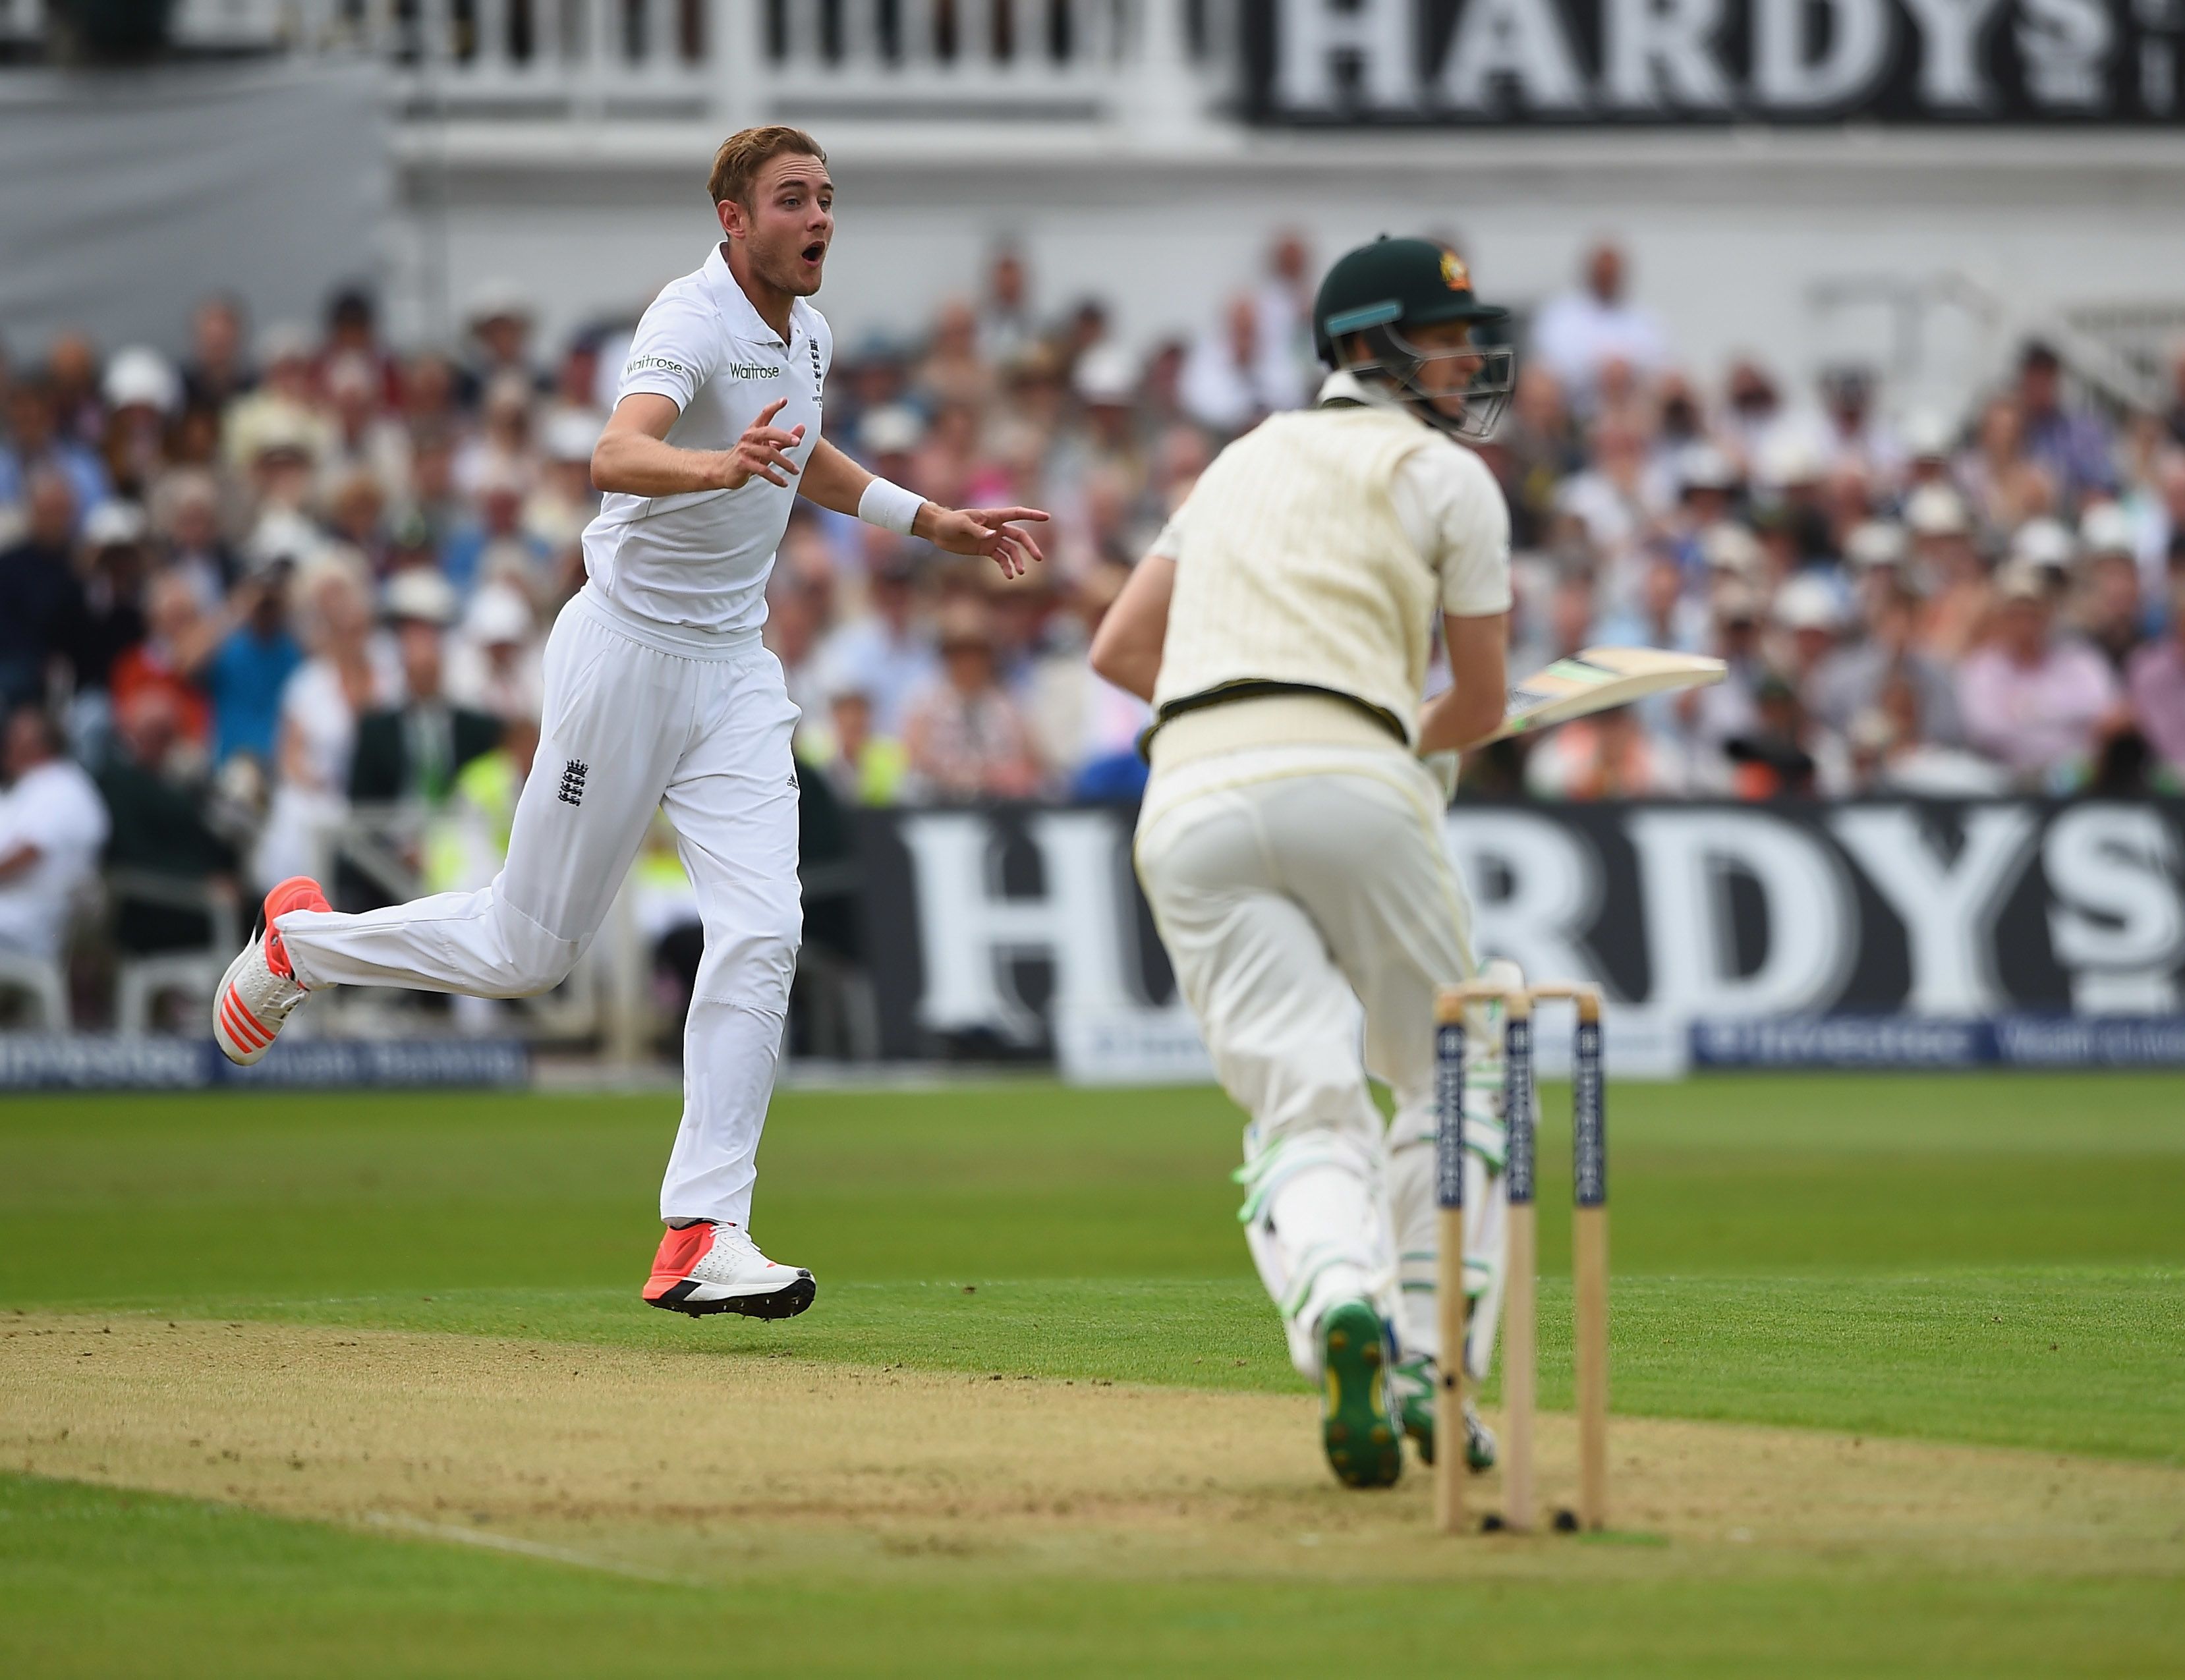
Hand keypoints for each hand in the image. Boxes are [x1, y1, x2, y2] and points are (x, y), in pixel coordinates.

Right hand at [717, 398, 804, 489]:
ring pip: (768, 453)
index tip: (784, 400)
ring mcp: (745, 450)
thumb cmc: (748, 456)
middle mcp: (750, 437)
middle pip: (768, 432)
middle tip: (797, 442)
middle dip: (783, 436)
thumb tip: (801, 430)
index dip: (774, 407)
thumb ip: (784, 439)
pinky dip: (775, 477)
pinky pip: (762, 470)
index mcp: (755, 430)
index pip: (764, 414)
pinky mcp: (743, 463)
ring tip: (795, 470)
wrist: (725, 469)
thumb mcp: (767, 446)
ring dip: (784, 462)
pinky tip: (783, 482)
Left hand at [915, 503, 1050, 578]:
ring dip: (1017, 561)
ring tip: (1019, 573)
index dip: (1032, 515)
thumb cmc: (950, 522)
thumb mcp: (962, 524)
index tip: (1047, 517)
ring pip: (1012, 550)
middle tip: (1039, 558)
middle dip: (1030, 547)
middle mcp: (997, 527)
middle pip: (1019, 536)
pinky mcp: (987, 550)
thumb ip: (978, 530)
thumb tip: (993, 536)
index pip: (1017, 513)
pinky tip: (1009, 576)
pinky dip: (1006, 567)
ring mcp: (993, 539)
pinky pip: (1001, 559)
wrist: (939, 531)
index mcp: (993, 516)